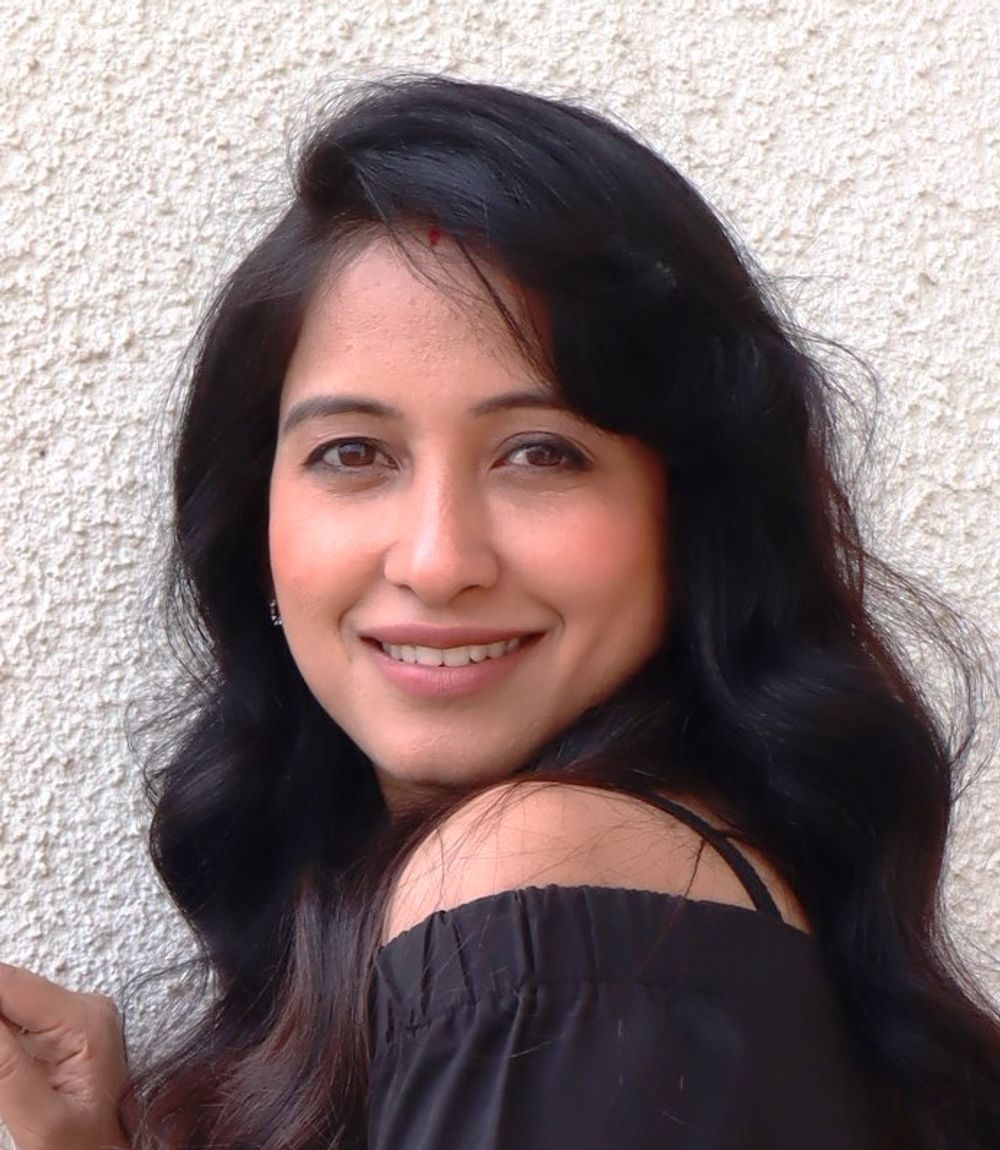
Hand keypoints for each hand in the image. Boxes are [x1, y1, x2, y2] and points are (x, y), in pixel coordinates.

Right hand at [0, 963, 128, 1149]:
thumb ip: (4, 1066)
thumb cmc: (89, 1146)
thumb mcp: (41, 1120)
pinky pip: (16, 1022)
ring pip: (8, 1004)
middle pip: (8, 988)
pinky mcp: (62, 1032)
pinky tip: (4, 1070)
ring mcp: (74, 1018)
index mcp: (84, 1019)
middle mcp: (84, 1007)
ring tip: (5, 1079)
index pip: (10, 983)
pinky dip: (2, 1039)